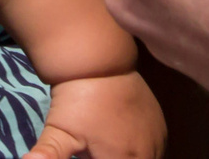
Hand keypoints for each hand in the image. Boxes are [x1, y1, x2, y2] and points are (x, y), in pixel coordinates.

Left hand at [31, 70, 164, 158]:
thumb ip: (47, 155)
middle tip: (96, 148)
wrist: (99, 60)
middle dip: (113, 158)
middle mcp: (148, 153)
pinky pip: (156, 151)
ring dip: (129, 158)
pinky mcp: (161, 126)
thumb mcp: (57, 133)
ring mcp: (158, 139)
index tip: (88, 154)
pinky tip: (123, 145)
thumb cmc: (76, 100)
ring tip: (108, 147)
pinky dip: (141, 154)